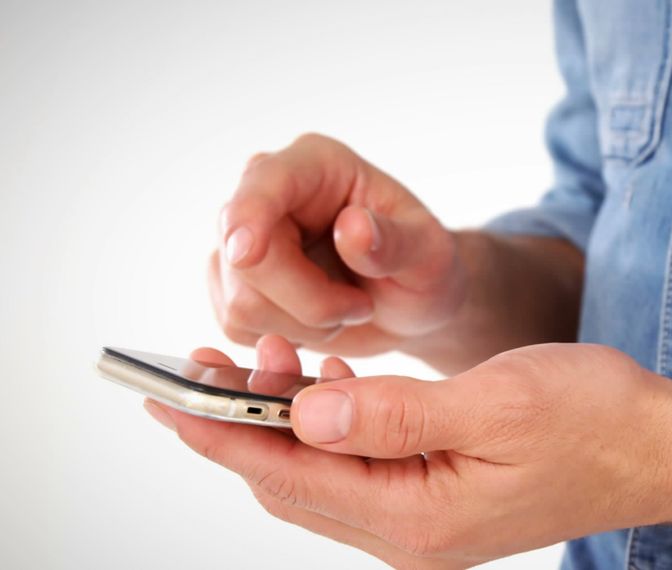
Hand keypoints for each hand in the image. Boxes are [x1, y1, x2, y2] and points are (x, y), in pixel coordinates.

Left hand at [143, 336, 671, 567]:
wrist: (660, 449)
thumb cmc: (594, 419)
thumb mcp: (495, 404)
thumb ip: (394, 415)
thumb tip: (302, 416)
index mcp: (419, 517)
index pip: (290, 476)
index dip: (221, 433)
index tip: (168, 394)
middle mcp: (412, 535)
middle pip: (293, 484)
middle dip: (242, 424)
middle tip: (213, 360)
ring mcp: (426, 525)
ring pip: (322, 477)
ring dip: (286, 422)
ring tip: (272, 362)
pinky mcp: (440, 503)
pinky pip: (360, 471)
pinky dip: (331, 427)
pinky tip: (333, 386)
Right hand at [211, 133, 465, 355]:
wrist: (412, 305)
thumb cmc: (424, 268)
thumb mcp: (429, 254)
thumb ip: (396, 240)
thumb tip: (352, 227)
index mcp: (317, 165)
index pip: (265, 181)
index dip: (248, 216)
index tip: (245, 254)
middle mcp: (270, 193)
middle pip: (246, 259)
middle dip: (308, 302)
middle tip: (361, 306)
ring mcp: (245, 239)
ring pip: (240, 302)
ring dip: (302, 325)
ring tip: (348, 310)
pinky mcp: (235, 284)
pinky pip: (237, 327)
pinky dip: (286, 338)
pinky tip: (322, 322)